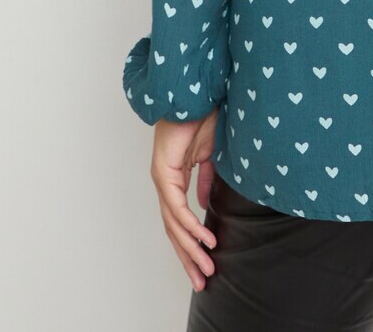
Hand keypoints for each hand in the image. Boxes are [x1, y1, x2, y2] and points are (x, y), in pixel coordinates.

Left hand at [151, 110, 219, 291]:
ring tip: (206, 268)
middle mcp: (165, 183)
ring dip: (191, 249)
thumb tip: (206, 203)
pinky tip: (205, 238)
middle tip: (202, 281)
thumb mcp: (210, 154)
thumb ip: (206, 179)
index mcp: (175, 179)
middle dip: (188, 257)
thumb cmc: (202, 115)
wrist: (195, 92)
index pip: (180, 220)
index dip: (192, 244)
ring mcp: (162, 179)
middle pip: (173, 230)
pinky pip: (177, 207)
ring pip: (173, 225)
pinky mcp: (164, 172)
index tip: (205, 263)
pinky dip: (192, 225)